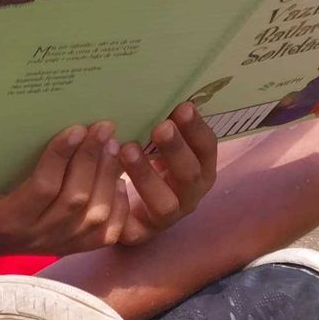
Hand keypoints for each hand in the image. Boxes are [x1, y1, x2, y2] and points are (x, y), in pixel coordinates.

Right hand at [0, 122, 131, 256]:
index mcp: (7, 217)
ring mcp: (56, 244)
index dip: (61, 156)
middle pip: (75, 198)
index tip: (75, 128)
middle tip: (103, 128)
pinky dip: (117, 207)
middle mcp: (35, 235)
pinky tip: (120, 182)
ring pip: (94, 215)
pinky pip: (105, 234)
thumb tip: (36, 116)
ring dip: (107, 177)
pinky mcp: (70, 248)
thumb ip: (4, 155)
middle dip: (92, 159)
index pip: (42, 187)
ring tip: (112, 146)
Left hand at [114, 103, 217, 244]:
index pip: (207, 150)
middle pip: (191, 175)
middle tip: (160, 127)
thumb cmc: (140, 163)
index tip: (183, 107)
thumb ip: (160, 124)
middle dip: (177, 150)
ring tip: (127, 149)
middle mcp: (188, 195)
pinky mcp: (139, 234)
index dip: (197, 130)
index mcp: (198, 170)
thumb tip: (153, 85)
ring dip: (147, 175)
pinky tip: (111, 182)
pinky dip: (123, 203)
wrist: (117, 207)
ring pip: (165, 203)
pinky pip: (135, 224)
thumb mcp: (152, 143)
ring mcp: (166, 218)